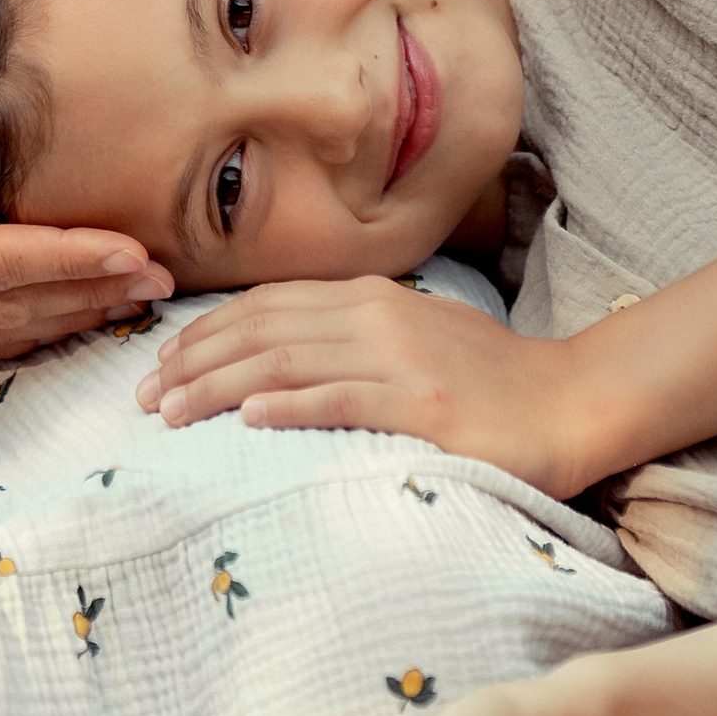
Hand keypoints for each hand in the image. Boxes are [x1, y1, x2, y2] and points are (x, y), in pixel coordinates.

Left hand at [137, 276, 593, 497]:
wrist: (573, 400)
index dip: (205, 332)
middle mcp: (378, 318)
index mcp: (372, 298)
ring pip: (288, 362)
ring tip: (172, 413)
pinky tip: (249, 418)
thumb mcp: (414, 339)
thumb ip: (351, 339)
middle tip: (143, 398)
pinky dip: (290, 405)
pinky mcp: (425, 405)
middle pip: (262, 331)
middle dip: (193, 362)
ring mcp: (401, 360)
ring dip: (220, 387)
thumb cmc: (491, 381)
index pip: (267, 306)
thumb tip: (274, 363)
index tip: (160, 364)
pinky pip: (343, 399)